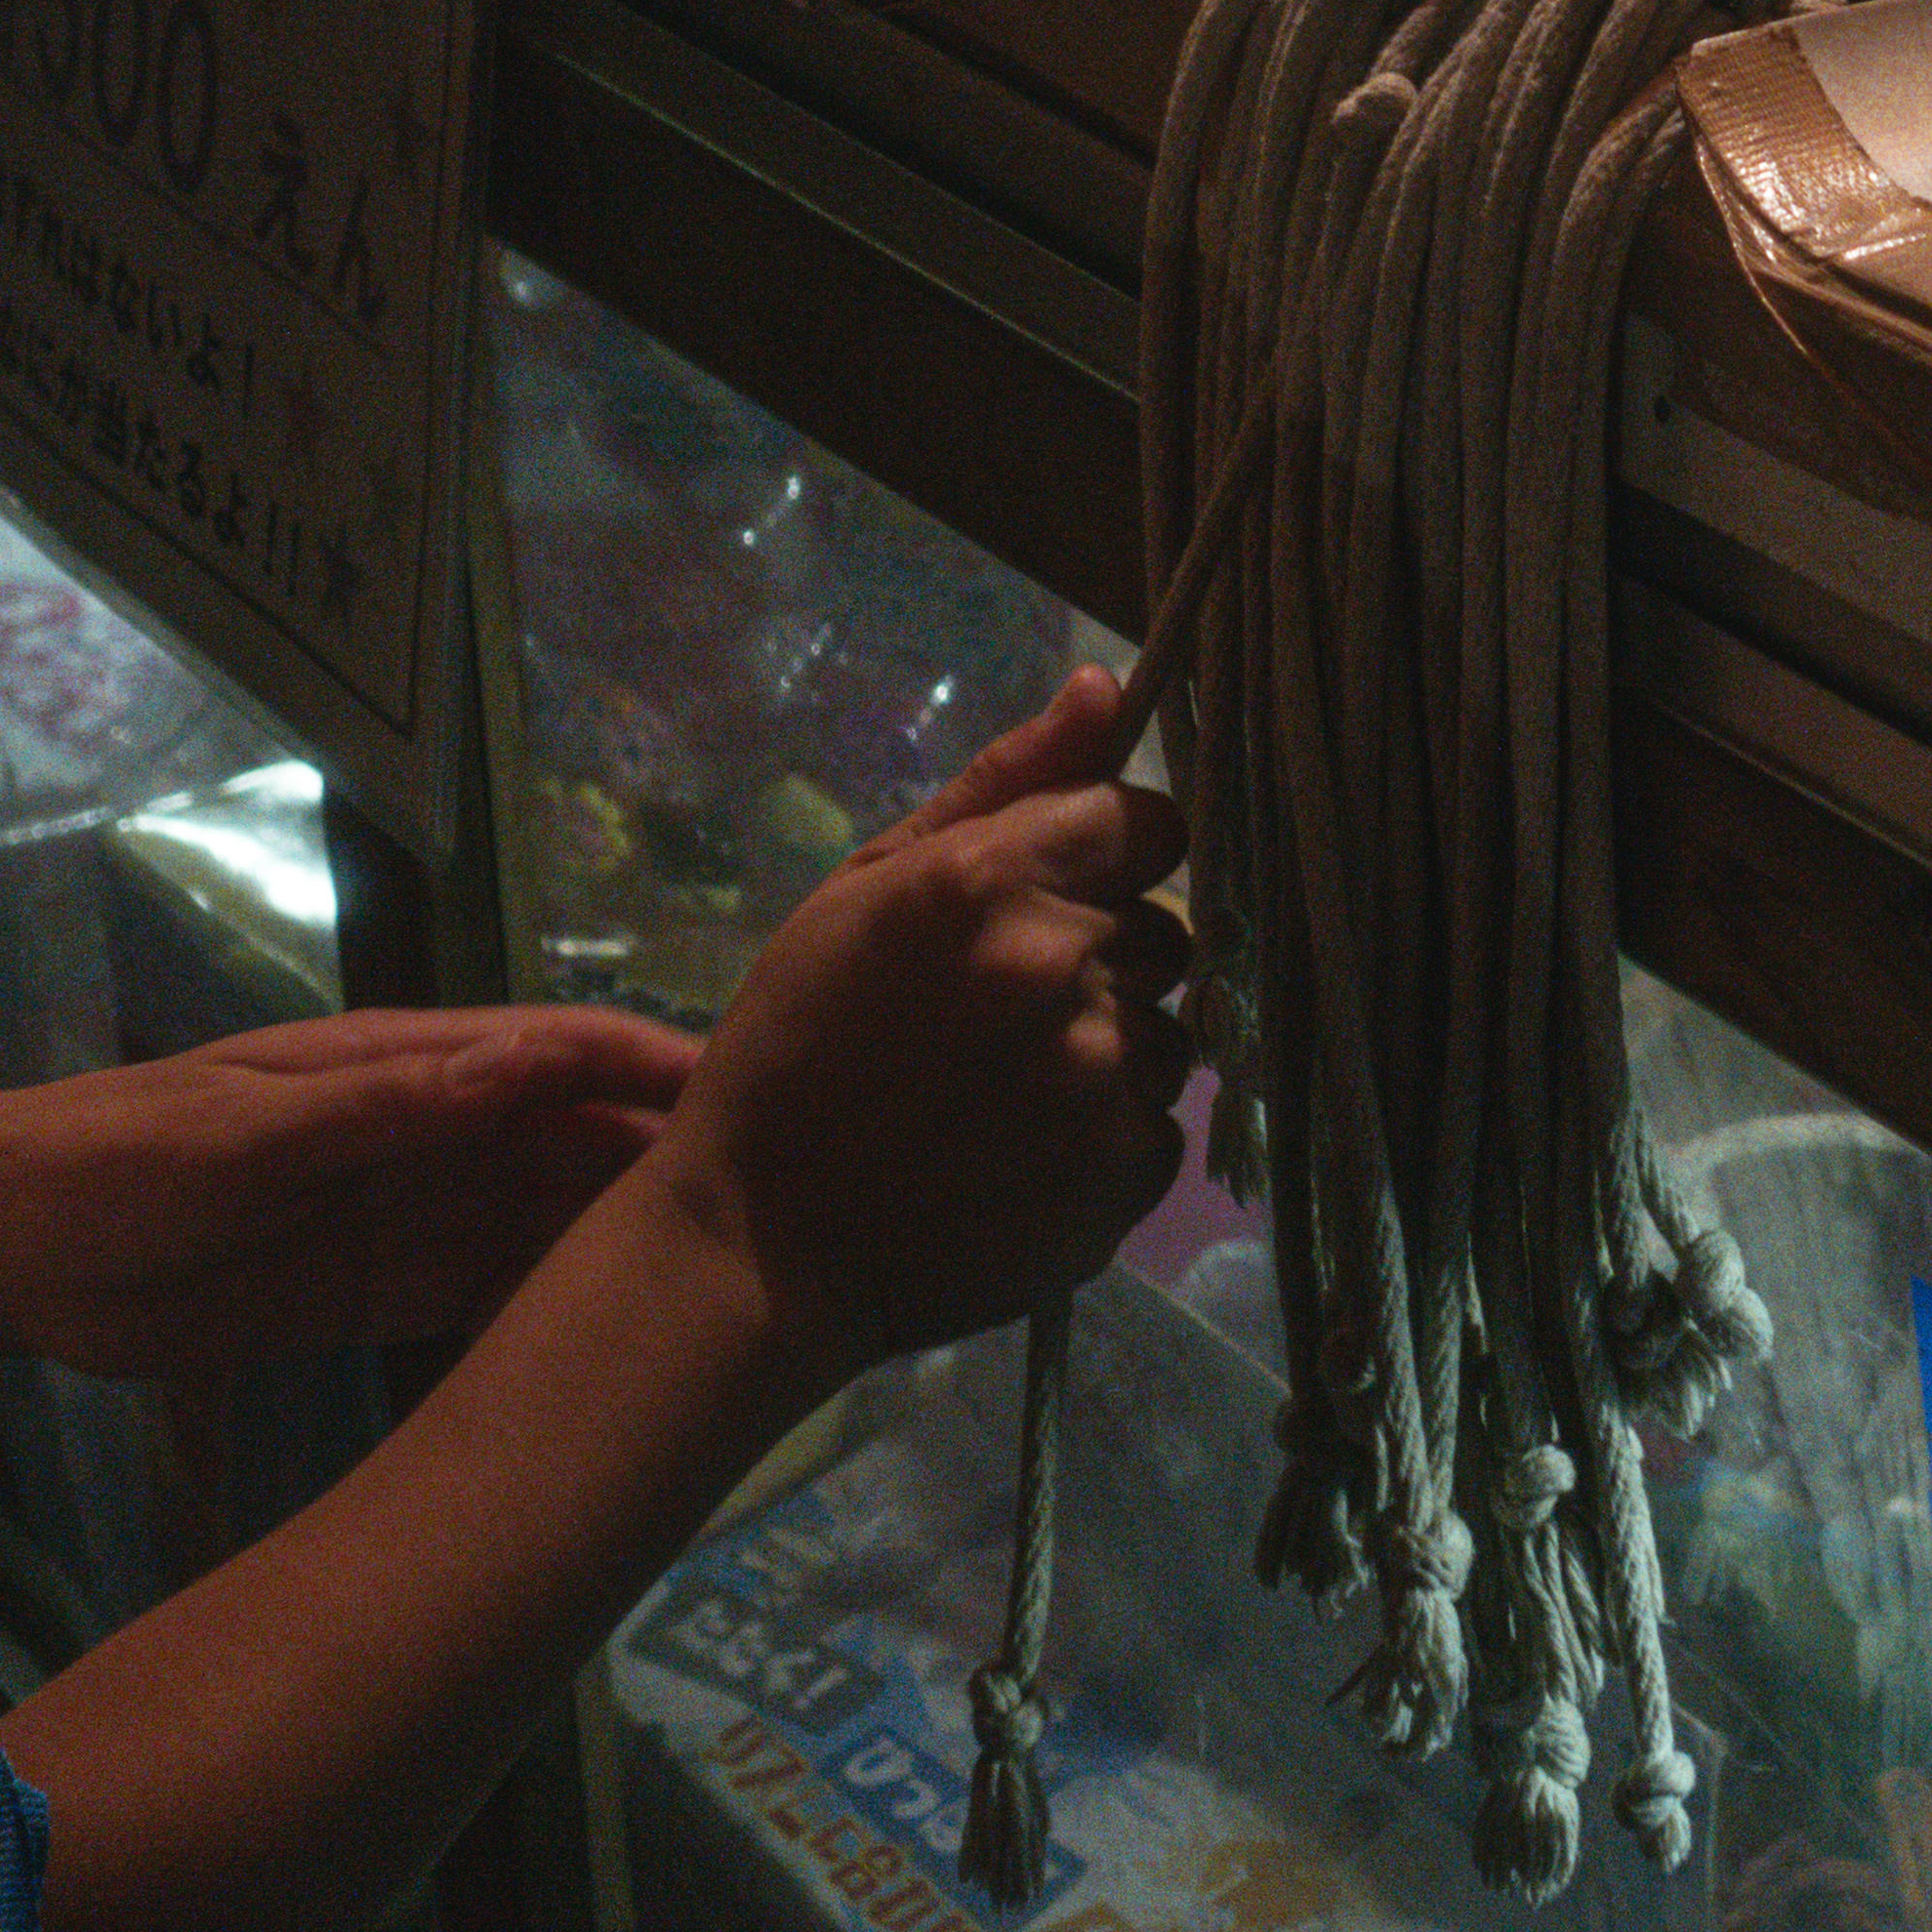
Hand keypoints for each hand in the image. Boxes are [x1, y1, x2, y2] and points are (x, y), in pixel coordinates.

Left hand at [0, 1006, 699, 1380]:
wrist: (8, 1251)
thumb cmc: (122, 1160)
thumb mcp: (254, 1127)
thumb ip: (390, 1102)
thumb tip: (532, 1059)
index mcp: (409, 1068)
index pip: (563, 1053)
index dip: (658, 1066)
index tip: (753, 1097)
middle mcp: (434, 1134)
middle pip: (581, 1141)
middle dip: (672, 1162)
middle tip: (779, 1218)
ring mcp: (414, 1214)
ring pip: (552, 1222)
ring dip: (626, 1243)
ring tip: (729, 1287)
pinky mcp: (383, 1292)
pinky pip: (494, 1295)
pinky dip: (556, 1310)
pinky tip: (619, 1344)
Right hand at [645, 666, 1189, 1378]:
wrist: (762, 1245)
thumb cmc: (798, 1049)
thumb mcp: (869, 890)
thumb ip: (1003, 784)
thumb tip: (1109, 686)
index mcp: (990, 881)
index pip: (1148, 821)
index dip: (1113, 857)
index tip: (1063, 896)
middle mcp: (1062, 969)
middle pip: (1168, 931)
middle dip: (1108, 959)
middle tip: (1004, 1013)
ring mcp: (1101, 1078)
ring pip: (1168, 1033)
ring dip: (1111, 1051)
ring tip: (1004, 1092)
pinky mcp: (1125, 1173)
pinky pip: (1160, 1125)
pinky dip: (1109, 1137)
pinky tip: (1022, 1154)